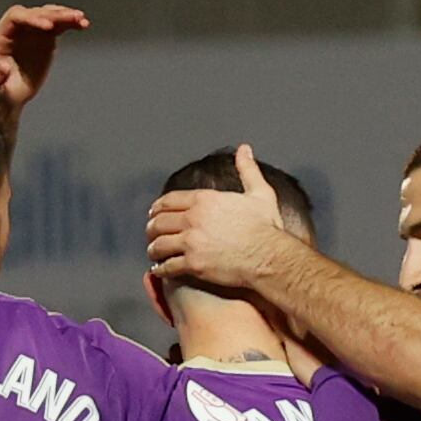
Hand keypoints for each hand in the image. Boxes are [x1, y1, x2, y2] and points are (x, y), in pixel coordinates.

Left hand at [0, 3, 89, 118]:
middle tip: (71, 19)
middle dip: (53, 15)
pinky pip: (58, 25)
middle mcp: (16, 29)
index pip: (15, 16)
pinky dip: (70, 24)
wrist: (9, 96)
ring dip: (65, 15)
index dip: (32, 18)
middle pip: (35, 13)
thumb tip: (3, 67)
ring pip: (49, 15)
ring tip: (81, 19)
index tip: (48, 26)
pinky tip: (83, 25)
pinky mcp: (45, 37)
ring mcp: (31, 31)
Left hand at [146, 143, 290, 287]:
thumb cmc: (266, 227)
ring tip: (154, 253)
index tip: (153, 214)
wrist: (270, 257)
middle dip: (152, 229)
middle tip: (151, 234)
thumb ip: (247, 170)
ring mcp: (191, 242)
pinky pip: (167, 267)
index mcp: (205, 200)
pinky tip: (160, 270)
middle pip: (159, 222)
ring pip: (159, 245)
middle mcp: (194, 218)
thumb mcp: (259, 193)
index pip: (169, 201)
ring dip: (153, 249)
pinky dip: (160, 269)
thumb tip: (244, 149)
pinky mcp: (193, 264)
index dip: (157, 208)